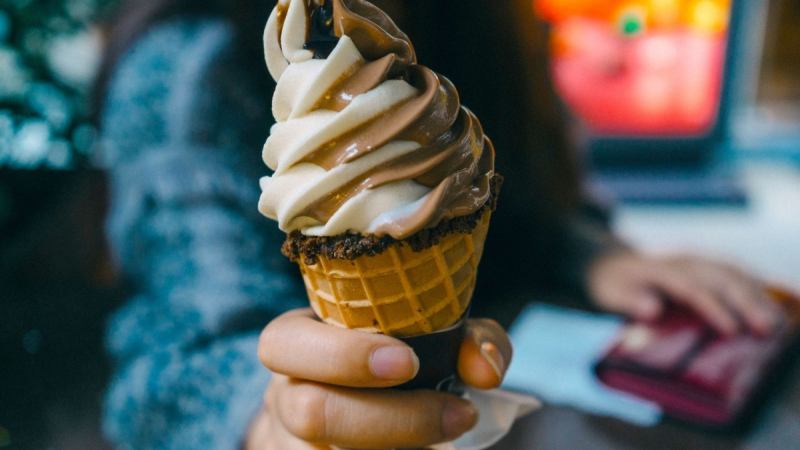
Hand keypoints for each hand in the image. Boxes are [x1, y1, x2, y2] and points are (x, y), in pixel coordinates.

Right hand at [245, 309, 511, 449]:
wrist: (365, 403)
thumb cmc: (396, 359)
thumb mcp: (431, 337)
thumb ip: (467, 341)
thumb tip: (485, 369)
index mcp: (295, 341)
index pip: (286, 343)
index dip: (344, 355)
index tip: (409, 362)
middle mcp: (282, 395)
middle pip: (309, 413)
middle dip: (390, 418)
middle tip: (457, 414)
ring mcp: (287, 443)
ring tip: (447, 440)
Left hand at [587, 251, 784, 335]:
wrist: (609, 260)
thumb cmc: (611, 283)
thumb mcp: (609, 292)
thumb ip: (629, 300)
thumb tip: (652, 309)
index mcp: (661, 269)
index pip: (692, 288)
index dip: (713, 308)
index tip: (732, 330)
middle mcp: (684, 261)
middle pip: (721, 279)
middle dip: (746, 303)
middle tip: (767, 328)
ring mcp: (697, 260)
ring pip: (734, 273)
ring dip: (757, 295)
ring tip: (776, 322)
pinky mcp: (706, 265)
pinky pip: (736, 272)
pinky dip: (756, 286)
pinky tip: (770, 304)